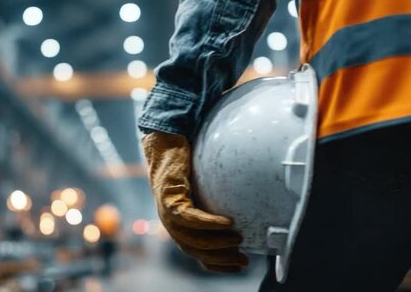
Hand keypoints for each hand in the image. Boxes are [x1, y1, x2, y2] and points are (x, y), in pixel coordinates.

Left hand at [142, 131, 248, 272]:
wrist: (165, 144)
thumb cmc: (187, 165)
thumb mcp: (202, 190)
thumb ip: (214, 204)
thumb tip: (245, 212)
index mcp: (178, 224)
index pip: (197, 252)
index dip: (217, 263)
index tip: (239, 266)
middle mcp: (171, 222)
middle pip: (194, 250)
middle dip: (220, 258)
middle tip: (244, 260)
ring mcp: (167, 211)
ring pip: (190, 238)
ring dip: (216, 243)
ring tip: (239, 241)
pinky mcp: (168, 197)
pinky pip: (188, 216)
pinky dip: (208, 223)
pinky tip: (227, 223)